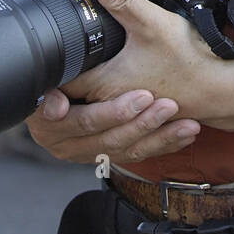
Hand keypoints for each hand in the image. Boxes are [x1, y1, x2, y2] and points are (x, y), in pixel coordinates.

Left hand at [24, 0, 233, 161]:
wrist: (225, 89)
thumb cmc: (191, 62)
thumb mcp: (152, 23)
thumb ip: (123, 0)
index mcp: (103, 86)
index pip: (57, 86)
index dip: (43, 74)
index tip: (34, 60)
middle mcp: (111, 104)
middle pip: (70, 100)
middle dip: (57, 85)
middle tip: (45, 68)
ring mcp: (128, 113)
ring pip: (92, 108)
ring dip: (80, 98)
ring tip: (69, 81)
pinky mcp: (144, 114)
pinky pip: (114, 114)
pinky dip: (105, 104)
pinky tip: (108, 89)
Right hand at [25, 82, 199, 165]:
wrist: (48, 96)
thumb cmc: (50, 78)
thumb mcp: (46, 78)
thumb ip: (51, 90)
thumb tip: (54, 107)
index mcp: (51, 128)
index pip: (87, 121)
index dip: (115, 111)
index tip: (143, 96)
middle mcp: (68, 146)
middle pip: (112, 139)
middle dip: (144, 123)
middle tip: (169, 106)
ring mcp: (89, 154)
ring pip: (129, 151)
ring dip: (161, 137)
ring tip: (187, 124)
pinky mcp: (107, 155)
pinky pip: (138, 154)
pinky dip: (164, 144)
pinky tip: (185, 136)